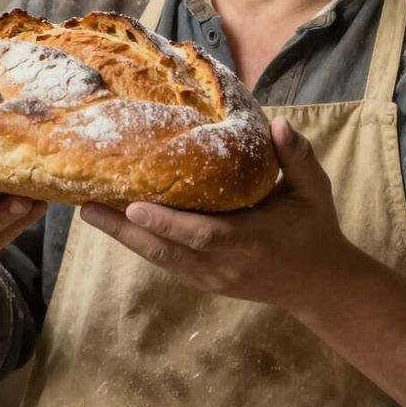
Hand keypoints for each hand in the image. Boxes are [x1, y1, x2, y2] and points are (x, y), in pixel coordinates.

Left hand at [79, 116, 358, 311]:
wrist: (319, 284)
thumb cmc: (314, 229)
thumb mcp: (314, 189)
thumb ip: (295, 156)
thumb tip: (276, 122)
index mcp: (251, 241)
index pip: (204, 234)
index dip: (168, 222)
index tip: (134, 206)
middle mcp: (225, 265)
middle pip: (167, 250)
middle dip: (123, 229)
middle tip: (86, 205)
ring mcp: (212, 277)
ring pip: (159, 257)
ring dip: (122, 236)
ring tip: (88, 210)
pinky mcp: (204, 280)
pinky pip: (166, 260)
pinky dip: (139, 242)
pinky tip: (114, 223)